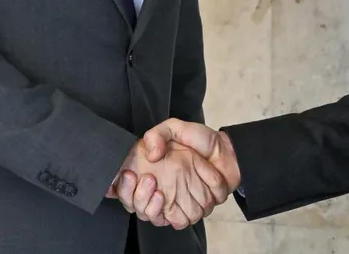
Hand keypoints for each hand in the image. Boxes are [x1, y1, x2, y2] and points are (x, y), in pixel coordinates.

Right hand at [115, 120, 240, 226]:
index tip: (128, 175)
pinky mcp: (188, 211)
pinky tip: (173, 201)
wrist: (227, 153)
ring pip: (153, 217)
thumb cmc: (200, 140)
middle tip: (149, 180)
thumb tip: (150, 156)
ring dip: (153, 208)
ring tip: (159, 192)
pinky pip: (176, 221)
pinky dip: (174, 215)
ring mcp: (173, 202)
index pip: (124, 188)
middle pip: (136, 207)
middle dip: (138, 198)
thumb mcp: (175, 127)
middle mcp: (157, 189)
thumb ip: (157, 135)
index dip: (121, 188)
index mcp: (149, 171)